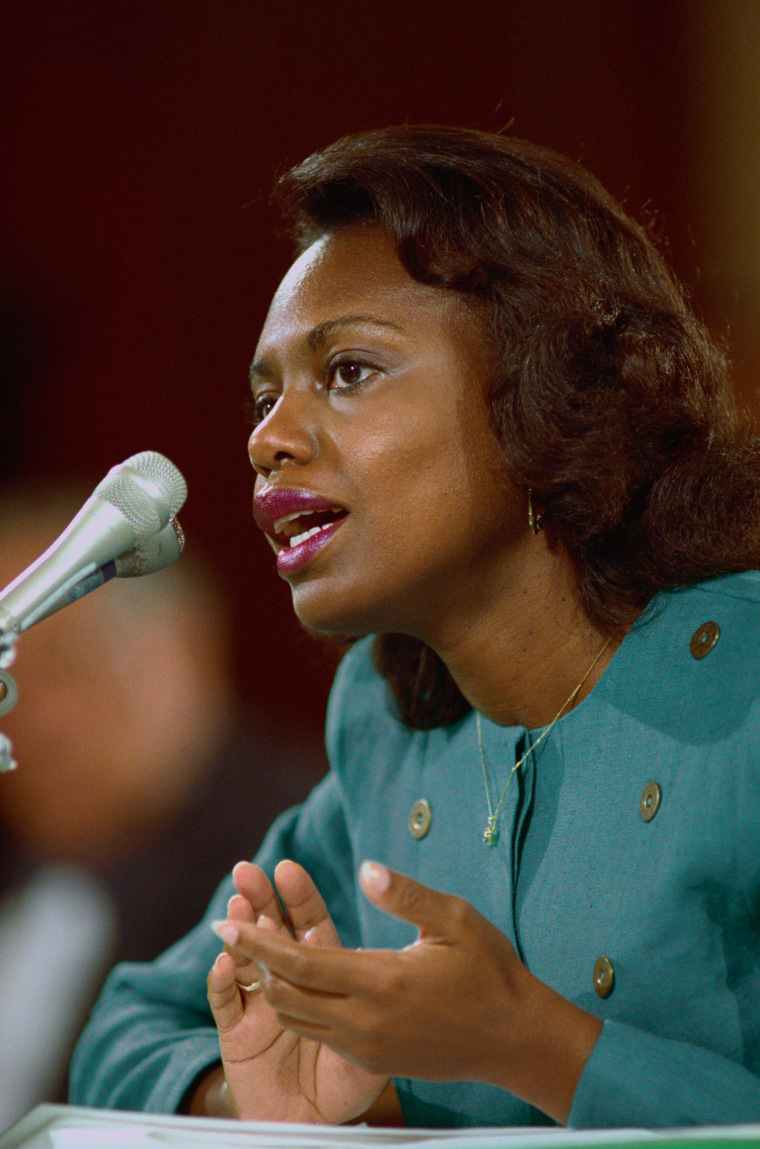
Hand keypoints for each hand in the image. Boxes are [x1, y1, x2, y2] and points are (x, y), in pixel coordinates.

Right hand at [206, 860, 389, 1123]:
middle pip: (271, 933)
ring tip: (234, 912)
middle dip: (258, 901)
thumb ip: (385, 985)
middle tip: (247, 871)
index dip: (297, 898)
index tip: (288, 868)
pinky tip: (224, 964)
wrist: (322, 1128)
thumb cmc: (356, 1080)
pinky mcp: (238, 1036)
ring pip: (245, 960)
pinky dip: (220, 982)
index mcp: (325, 977)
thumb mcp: (385, 1033)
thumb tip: (385, 947)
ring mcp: (260, 1008)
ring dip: (238, 935)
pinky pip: (226, 1004)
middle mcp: (290, 985)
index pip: (308, 927)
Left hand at [215, 862, 601, 1124]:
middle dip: (254, 961)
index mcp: (381, 982)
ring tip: (259, 949)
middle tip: (232, 926)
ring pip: (298, 1019)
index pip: (300, 964)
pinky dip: (300, 1006)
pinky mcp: (374, 1062)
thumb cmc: (489, 971)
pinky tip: (300, 978)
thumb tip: (365, 869)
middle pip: (286, 996)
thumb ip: (405, 895)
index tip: (227, 921)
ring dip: (273, 985)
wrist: (515, 1040)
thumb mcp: (454, 919)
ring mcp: (367, 1048)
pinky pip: (321, 1034)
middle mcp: (365, 1022)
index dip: (258, 942)